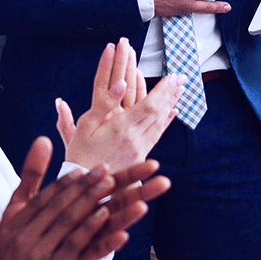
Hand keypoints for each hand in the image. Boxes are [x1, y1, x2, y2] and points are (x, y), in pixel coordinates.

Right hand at [0, 138, 169, 259]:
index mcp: (8, 229)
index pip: (38, 199)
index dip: (62, 184)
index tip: (79, 172)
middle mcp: (23, 236)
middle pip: (57, 204)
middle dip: (83, 184)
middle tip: (102, 171)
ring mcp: (37, 253)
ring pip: (68, 219)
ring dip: (91, 199)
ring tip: (109, 185)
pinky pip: (75, 245)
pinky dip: (90, 229)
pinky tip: (105, 217)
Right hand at [58, 48, 180, 169]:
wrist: (86, 183)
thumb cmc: (80, 152)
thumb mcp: (85, 125)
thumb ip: (104, 103)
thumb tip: (120, 83)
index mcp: (120, 128)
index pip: (149, 105)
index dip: (162, 89)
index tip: (171, 76)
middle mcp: (134, 138)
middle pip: (159, 111)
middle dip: (170, 92)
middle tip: (180, 77)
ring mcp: (139, 148)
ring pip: (161, 122)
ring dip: (171, 104)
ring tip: (179, 90)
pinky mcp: (140, 155)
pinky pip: (157, 134)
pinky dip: (166, 121)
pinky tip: (172, 112)